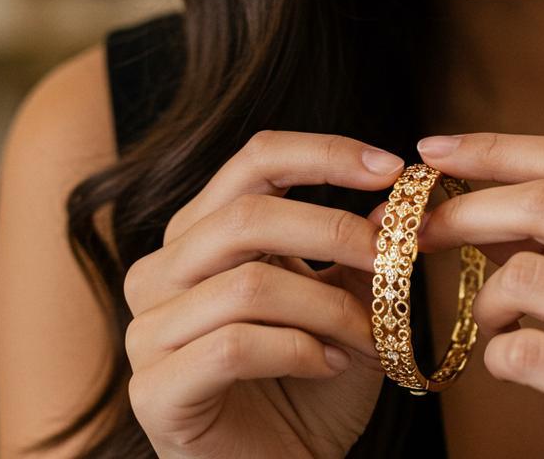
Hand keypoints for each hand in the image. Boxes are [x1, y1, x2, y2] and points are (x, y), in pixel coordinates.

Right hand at [123, 130, 406, 458]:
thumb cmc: (309, 378)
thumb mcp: (344, 300)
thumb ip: (359, 250)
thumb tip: (393, 196)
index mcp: (201, 230)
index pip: (256, 159)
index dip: (325, 154)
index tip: (393, 169)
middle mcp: (161, 269)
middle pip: (247, 215)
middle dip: (334, 231)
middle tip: (395, 254)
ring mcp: (148, 330)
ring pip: (249, 285)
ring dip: (329, 307)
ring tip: (372, 334)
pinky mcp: (154, 390)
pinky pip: (233, 347)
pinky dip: (299, 351)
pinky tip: (332, 364)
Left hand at [414, 132, 543, 458]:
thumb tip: (476, 187)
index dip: (497, 147)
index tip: (434, 150)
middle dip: (466, 210)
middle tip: (420, 230)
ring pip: (530, 275)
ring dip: (486, 298)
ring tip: (492, 320)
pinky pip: (530, 352)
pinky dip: (498, 354)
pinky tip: (509, 364)